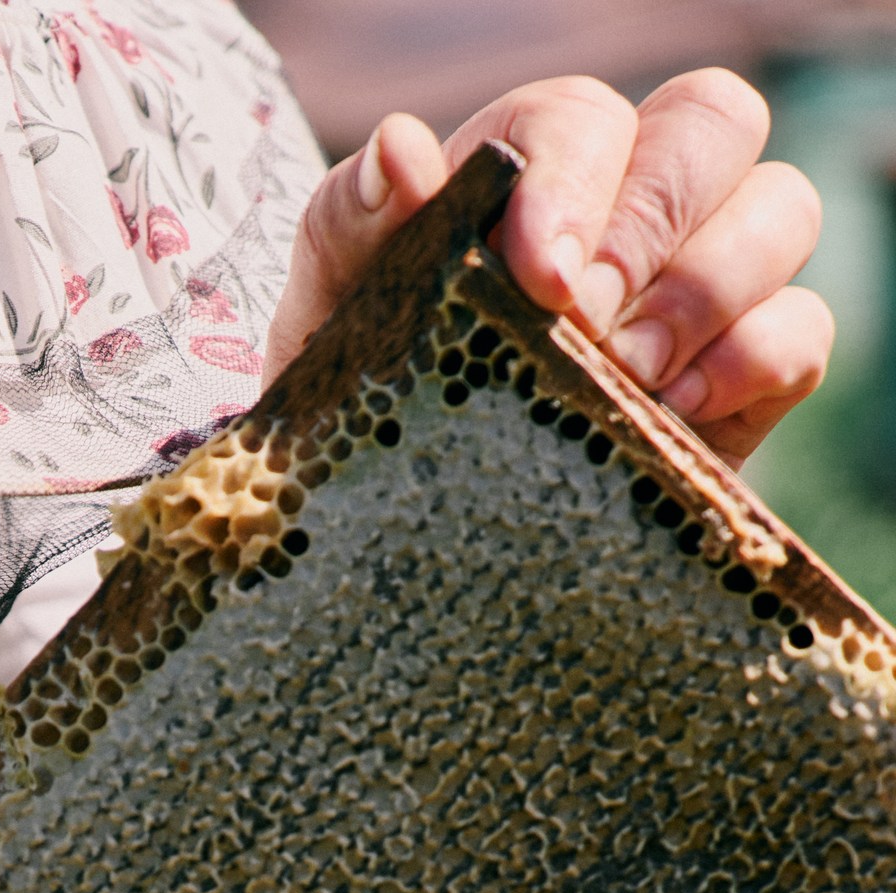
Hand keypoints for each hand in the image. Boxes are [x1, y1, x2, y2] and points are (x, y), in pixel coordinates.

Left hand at [267, 71, 832, 468]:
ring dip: (708, 287)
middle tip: (584, 321)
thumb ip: (351, 225)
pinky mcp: (742, 379)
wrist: (394, 530)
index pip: (585, 119)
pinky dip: (755, 358)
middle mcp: (633, 207)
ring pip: (779, 210)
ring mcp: (699, 287)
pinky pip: (801, 329)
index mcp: (534, 172)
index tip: (538, 274)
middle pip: (712, 124)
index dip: (574, 181)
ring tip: (626, 373)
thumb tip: (400, 152)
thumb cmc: (364, 402)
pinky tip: (676, 411)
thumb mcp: (334, 320)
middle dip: (652, 220)